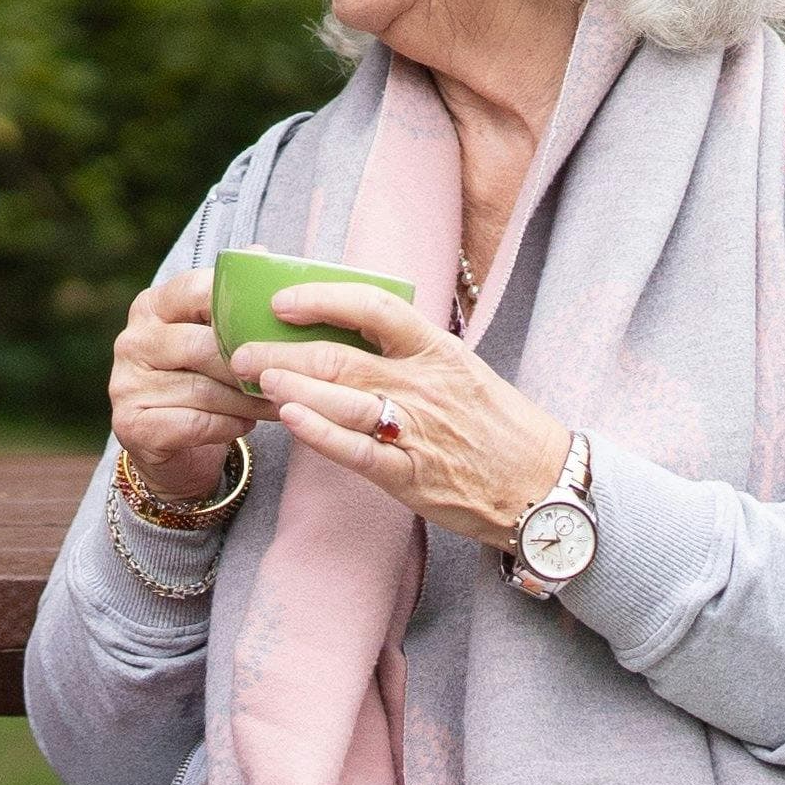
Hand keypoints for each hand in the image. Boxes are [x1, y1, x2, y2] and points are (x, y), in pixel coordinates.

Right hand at [107, 269, 273, 505]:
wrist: (170, 445)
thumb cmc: (201, 380)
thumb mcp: (212, 335)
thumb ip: (231, 300)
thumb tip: (260, 252)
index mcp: (151, 307)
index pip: (196, 290)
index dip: (239, 305)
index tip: (278, 321)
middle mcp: (133, 341)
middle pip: (202, 345)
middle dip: (251, 362)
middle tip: (290, 372)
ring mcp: (126, 384)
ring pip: (203, 389)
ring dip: (247, 399)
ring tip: (278, 401)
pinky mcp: (132, 425)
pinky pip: (195, 422)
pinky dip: (228, 425)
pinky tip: (246, 425)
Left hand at [231, 285, 575, 553]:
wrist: (543, 485)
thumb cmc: (496, 425)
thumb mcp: (460, 371)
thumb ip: (409, 352)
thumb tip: (350, 330)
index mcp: (438, 350)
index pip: (374, 307)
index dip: (323, 298)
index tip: (282, 301)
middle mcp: (425, 385)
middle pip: (341, 356)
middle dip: (282, 350)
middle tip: (241, 350)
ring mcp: (417, 431)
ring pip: (341, 399)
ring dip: (289, 385)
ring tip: (250, 377)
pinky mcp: (410, 476)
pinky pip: (356, 450)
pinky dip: (319, 433)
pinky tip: (288, 418)